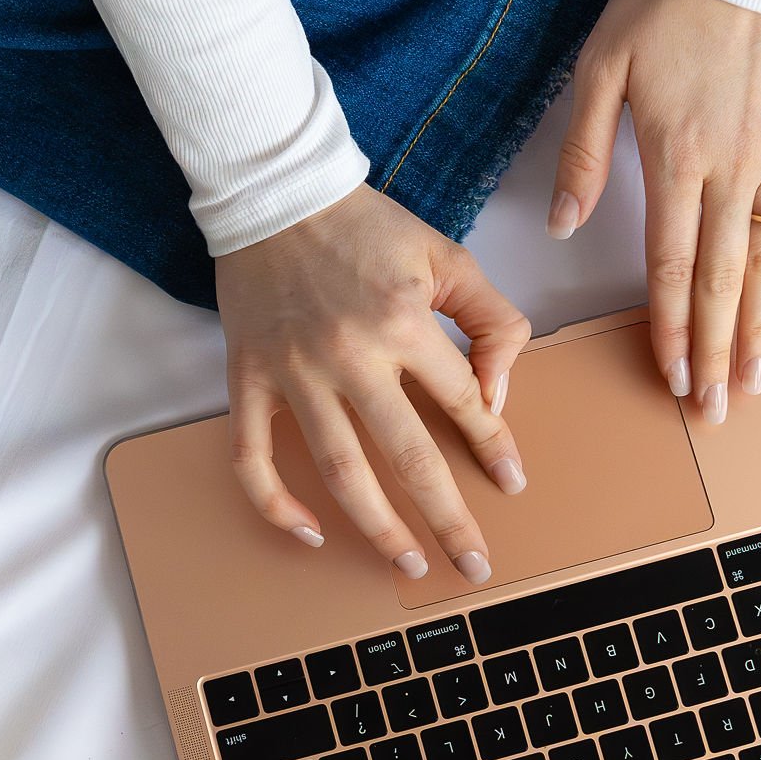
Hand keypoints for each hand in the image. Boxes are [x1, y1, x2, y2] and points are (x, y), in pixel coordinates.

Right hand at [216, 185, 530, 579]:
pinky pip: (254, 457)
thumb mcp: (446, 256)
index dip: (493, 446)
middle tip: (474, 564)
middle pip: (407, 458)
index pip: (462, 403)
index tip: (512, 484)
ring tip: (409, 565)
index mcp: (404, 323)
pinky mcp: (248, 379)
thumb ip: (490, 319)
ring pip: (340, 470)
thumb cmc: (365, 226)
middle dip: (447, 518)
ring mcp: (293, 374)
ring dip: (377, 527)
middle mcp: (350, 356)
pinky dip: (276, 503)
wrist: (275, 194)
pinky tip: (311, 533)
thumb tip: (495, 394)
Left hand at [549, 0, 760, 419]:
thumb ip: (583, 151)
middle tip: (711, 411)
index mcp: (673, 157)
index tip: (668, 377)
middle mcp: (732, 167)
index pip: (669, 265)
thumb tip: (559, 224)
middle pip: (720, 280)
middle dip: (713, 352)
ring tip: (756, 383)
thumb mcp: (602, 62)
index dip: (669, 328)